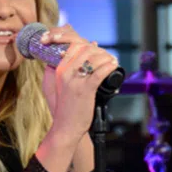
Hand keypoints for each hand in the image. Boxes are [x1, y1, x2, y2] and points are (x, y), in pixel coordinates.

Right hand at [40, 26, 118, 141]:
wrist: (65, 127)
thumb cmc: (65, 106)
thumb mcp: (58, 84)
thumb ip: (63, 67)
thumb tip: (77, 49)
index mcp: (59, 69)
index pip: (74, 45)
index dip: (88, 44)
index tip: (96, 50)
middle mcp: (66, 72)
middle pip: (86, 49)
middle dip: (100, 50)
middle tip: (107, 56)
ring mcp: (75, 81)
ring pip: (94, 58)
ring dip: (107, 57)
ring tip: (112, 60)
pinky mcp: (85, 90)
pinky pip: (100, 72)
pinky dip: (109, 66)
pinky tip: (114, 65)